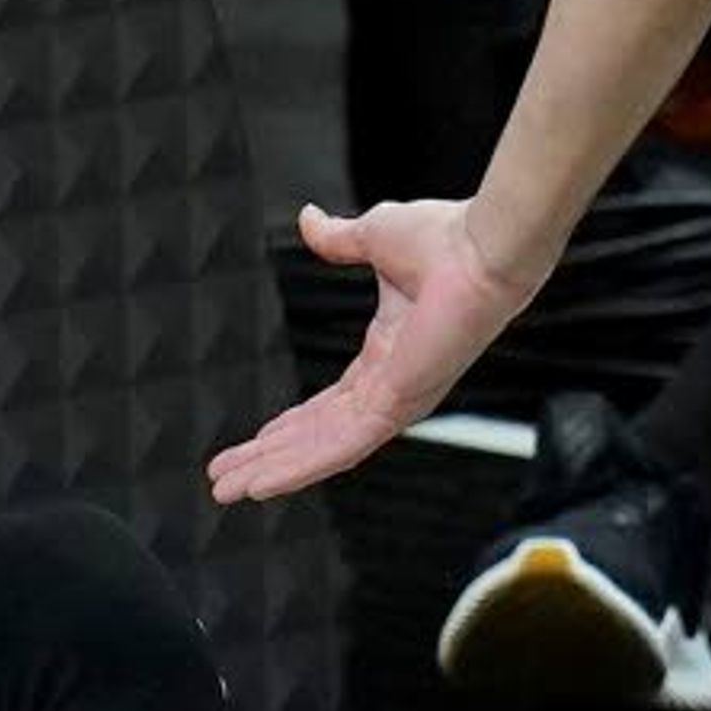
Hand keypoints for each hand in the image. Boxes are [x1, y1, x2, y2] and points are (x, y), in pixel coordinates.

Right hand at [211, 198, 541, 500]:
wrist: (482, 247)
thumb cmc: (448, 239)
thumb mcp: (372, 238)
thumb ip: (337, 240)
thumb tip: (309, 220)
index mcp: (387, 354)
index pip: (329, 405)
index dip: (288, 425)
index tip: (256, 438)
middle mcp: (391, 387)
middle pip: (317, 437)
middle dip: (268, 458)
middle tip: (227, 479)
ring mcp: (396, 402)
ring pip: (322, 452)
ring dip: (273, 472)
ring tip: (229, 490)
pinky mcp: (398, 406)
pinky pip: (340, 449)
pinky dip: (299, 469)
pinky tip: (263, 484)